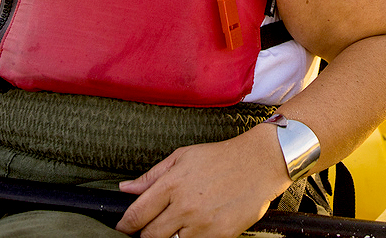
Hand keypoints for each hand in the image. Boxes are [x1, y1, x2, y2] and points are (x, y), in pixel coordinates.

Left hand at [115, 124, 290, 237]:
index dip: (125, 225)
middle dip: (146, 234)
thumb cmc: (221, 157)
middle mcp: (184, 206)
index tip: (125, 227)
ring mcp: (202, 223)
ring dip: (170, 237)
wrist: (260, 163)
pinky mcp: (219, 235)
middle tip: (150, 228)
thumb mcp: (183, 156)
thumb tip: (125, 189)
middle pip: (150, 236)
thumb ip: (152, 176)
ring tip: (179, 224)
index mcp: (172, 184)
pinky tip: (196, 227)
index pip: (136, 215)